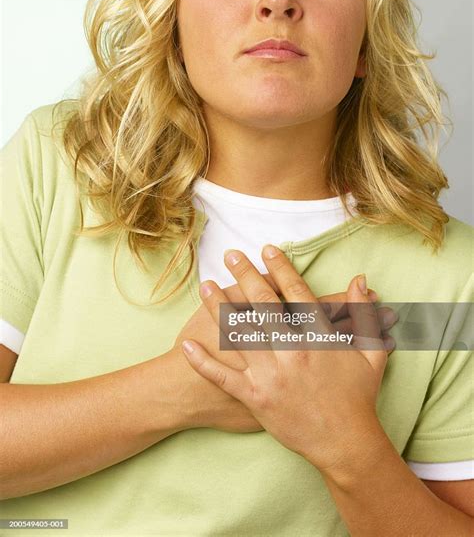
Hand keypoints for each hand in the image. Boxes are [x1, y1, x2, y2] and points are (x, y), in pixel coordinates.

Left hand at [180, 245, 392, 471]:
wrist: (344, 442)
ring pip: (239, 334)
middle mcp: (292, 351)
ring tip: (206, 285)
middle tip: (230, 254)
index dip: (280, 268)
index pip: (295, 293)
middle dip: (245, 275)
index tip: (266, 249)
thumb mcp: (371, 352)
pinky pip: (224, 377)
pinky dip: (204, 362)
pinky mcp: (255, 398)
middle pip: (263, 305)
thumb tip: (360, 281)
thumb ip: (364, 314)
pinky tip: (187, 345)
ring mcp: (271, 375)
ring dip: (219, 307)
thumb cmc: (358, 397)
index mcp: (318, 337)